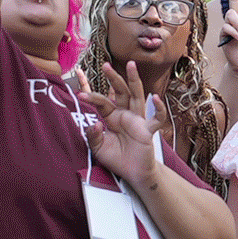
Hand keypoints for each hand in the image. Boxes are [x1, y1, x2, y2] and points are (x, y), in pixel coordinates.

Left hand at [83, 61, 165, 187]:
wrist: (133, 174)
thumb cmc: (117, 158)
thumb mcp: (98, 148)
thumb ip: (92, 136)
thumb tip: (95, 124)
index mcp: (112, 117)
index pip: (102, 101)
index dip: (91, 94)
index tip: (79, 91)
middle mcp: (125, 114)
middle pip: (120, 92)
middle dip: (114, 78)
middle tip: (105, 65)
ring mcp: (138, 120)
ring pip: (137, 96)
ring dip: (134, 80)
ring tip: (131, 65)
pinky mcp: (148, 130)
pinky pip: (156, 118)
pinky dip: (158, 109)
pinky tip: (155, 98)